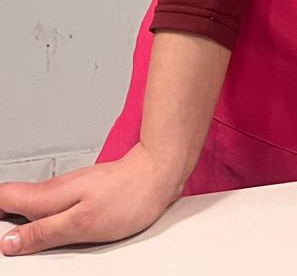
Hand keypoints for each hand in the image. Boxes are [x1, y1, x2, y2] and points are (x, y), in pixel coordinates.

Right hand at [0, 144, 182, 256]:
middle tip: (7, 246)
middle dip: (4, 222)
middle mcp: (55, 189)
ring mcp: (68, 191)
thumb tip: (11, 242)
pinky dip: (43, 221)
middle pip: (13, 203)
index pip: (4, 197)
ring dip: (23, 224)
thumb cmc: (127, 197)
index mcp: (49, 196)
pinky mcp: (80, 195)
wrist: (157, 175)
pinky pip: (51, 208)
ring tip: (22, 244)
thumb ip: (44, 233)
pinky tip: (50, 233)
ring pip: (32, 207)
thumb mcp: (81, 225)